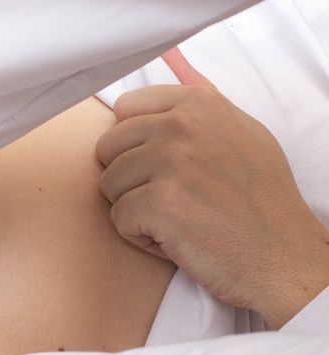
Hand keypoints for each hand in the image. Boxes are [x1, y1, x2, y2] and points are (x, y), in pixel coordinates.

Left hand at [96, 48, 328, 328]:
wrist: (282, 256)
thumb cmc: (259, 201)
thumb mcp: (241, 133)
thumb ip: (202, 103)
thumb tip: (174, 62)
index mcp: (199, 102)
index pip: (125, 109)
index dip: (135, 147)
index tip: (166, 166)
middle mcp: (184, 124)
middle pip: (108, 148)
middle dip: (130, 179)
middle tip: (173, 198)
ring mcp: (172, 160)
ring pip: (108, 185)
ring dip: (135, 210)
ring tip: (178, 217)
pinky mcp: (160, 200)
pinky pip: (118, 219)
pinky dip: (142, 237)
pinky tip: (177, 238)